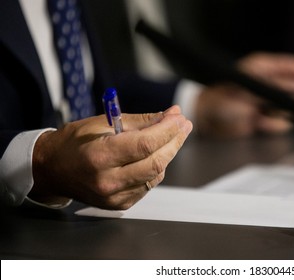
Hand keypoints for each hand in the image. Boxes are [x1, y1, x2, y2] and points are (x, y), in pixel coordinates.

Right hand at [29, 105, 191, 209]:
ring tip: (170, 136)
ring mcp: (114, 197)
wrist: (52, 170)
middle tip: (184, 124)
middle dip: (175, 141)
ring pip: (156, 175)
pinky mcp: (118, 205)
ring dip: (168, 154)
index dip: (168, 130)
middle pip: (156, 162)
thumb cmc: (75, 142)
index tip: (180, 118)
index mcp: (100, 156)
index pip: (145, 144)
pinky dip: (156, 169)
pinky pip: (148, 185)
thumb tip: (171, 115)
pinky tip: (155, 155)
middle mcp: (107, 181)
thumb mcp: (102, 123)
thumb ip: (140, 122)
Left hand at [195, 52, 293, 137]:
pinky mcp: (265, 116)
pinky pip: (280, 122)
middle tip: (275, 109)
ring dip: (278, 115)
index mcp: (263, 67)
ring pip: (289, 109)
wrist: (206, 121)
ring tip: (260, 117)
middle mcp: (268, 82)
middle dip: (290, 102)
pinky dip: (272, 125)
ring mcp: (267, 100)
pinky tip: (258, 123)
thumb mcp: (248, 92)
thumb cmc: (220, 100)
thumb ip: (275, 89)